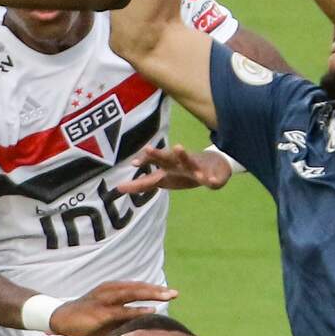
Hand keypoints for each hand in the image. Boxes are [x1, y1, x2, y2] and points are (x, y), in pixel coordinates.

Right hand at [50, 280, 177, 335]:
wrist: (61, 319)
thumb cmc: (87, 320)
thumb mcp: (108, 318)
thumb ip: (124, 319)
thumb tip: (142, 328)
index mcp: (112, 289)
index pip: (137, 287)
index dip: (153, 289)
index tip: (170, 293)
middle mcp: (110, 290)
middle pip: (138, 287)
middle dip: (157, 290)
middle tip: (174, 293)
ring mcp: (104, 299)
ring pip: (132, 293)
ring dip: (150, 294)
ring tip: (167, 297)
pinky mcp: (100, 311)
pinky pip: (121, 310)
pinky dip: (137, 310)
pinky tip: (150, 311)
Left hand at [112, 145, 235, 195]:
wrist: (214, 164)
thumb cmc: (183, 171)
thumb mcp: (164, 177)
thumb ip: (145, 182)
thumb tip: (120, 187)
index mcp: (167, 171)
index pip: (148, 179)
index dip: (136, 183)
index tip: (120, 188)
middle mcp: (178, 166)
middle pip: (166, 159)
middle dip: (157, 155)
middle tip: (148, 149)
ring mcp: (195, 168)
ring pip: (188, 160)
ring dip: (182, 155)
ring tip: (179, 147)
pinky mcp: (210, 174)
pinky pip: (211, 178)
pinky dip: (211, 179)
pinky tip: (210, 181)